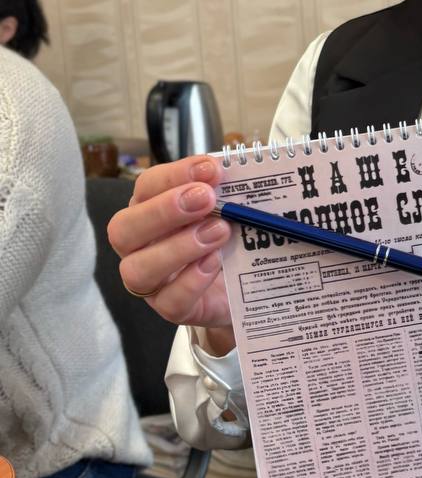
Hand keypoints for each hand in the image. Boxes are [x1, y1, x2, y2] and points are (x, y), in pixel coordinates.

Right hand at [107, 155, 234, 340]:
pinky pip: (169, 302)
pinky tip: (215, 263)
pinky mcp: (171, 308)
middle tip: (206, 198)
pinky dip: (192, 280)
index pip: (146, 187)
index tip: (210, 169)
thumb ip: (223, 191)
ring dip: (178, 247)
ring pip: (137, 270)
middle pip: (124, 229)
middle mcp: (139, 246)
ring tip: (218, 231)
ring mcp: (151, 281)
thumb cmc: (224, 238)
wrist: (241, 286)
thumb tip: (235, 171)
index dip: (175, 175)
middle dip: (164, 210)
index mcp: (148, 211)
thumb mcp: (225, 210)